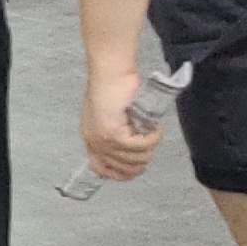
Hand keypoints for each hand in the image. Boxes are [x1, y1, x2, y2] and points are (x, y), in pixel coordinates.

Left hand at [77, 63, 162, 184]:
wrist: (111, 71)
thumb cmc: (114, 86)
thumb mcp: (110, 115)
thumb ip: (116, 133)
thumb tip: (132, 151)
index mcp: (91, 138)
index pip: (102, 169)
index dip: (122, 174)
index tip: (138, 168)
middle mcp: (94, 143)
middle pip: (125, 169)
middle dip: (143, 158)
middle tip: (150, 141)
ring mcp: (103, 140)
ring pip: (137, 159)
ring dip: (150, 146)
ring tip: (152, 130)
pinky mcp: (114, 135)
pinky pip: (142, 146)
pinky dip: (153, 138)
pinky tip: (155, 127)